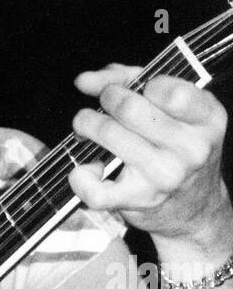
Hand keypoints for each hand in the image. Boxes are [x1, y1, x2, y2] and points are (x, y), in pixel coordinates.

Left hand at [69, 65, 231, 252]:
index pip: (166, 89)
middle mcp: (191, 148)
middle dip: (107, 99)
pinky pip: (96, 190)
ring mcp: (164, 176)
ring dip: (86, 124)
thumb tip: (85, 81)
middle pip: (129, 109)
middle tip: (104, 104)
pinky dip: (80, 176)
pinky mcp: (137, 200)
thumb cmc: (177, 148)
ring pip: (109, 134)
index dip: (141, 84)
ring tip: (86, 126)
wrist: (193, 207)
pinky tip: (86, 168)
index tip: (137, 90)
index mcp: (207, 118)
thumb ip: (132, 81)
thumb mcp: (173, 109)